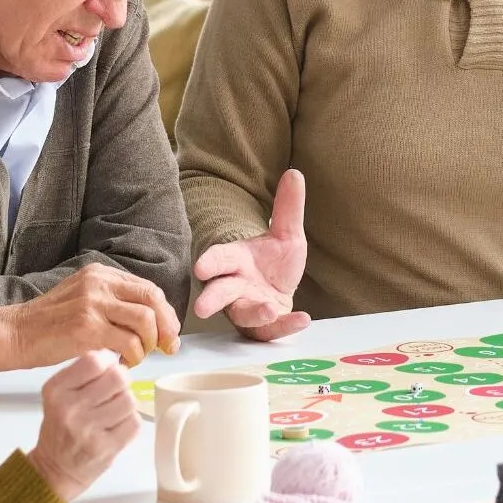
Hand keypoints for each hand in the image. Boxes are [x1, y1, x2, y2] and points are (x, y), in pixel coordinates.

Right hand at [14, 262, 181, 369]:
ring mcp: (93, 304)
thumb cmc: (48, 324)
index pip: (148, 288)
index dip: (165, 312)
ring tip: (137, 357)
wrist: (16, 334)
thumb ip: (112, 302)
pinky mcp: (87, 328)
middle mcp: (99, 283)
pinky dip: (133, 356)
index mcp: (100, 274)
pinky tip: (124, 364)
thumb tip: (149, 320)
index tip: (169, 332)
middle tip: (167, 346)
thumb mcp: (82, 298)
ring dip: (148, 343)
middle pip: (152, 299)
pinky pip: (128, 342)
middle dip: (166, 326)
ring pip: (144, 320)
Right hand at [25, 349, 140, 501]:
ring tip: (113, 411)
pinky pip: (134, 422)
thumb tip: (115, 355)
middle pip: (117, 377)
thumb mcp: (59, 394)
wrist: (54, 469)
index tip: (108, 369)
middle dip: (122, 381)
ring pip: (129, 399)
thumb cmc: (61, 427)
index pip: (94, 361)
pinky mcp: (105, 448)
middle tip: (115, 390)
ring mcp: (88, 430)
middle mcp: (70, 409)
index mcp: (57, 390)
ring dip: (126, 403)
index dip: (108, 361)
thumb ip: (83, 372)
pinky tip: (115, 427)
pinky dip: (129, 422)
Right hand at [192, 168, 309, 340]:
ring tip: (267, 309)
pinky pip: (270, 330)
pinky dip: (286, 326)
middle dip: (212, 299)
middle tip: (202, 308)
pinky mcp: (261, 327)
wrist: (280, 292)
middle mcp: (236, 286)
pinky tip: (302, 319)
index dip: (210, 263)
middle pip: (220, 292)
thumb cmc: (274, 264)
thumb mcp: (286, 235)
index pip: (219, 259)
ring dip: (253, 313)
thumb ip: (288, 208)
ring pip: (242, 314)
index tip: (200, 268)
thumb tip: (295, 173)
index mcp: (235, 261)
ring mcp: (246, 308)